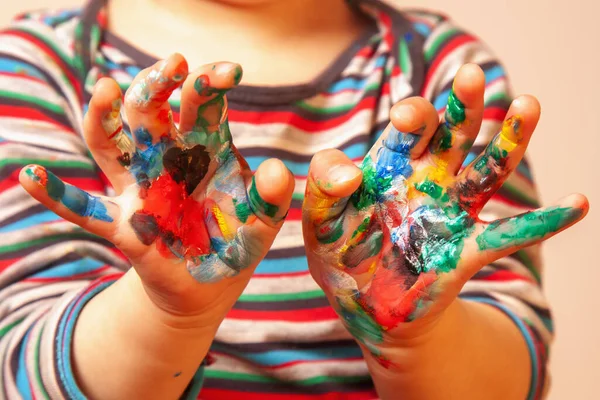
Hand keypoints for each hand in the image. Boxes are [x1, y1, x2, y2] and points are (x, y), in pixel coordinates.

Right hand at [20, 53, 293, 324]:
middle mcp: (167, 159)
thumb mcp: (263, 222)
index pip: (201, 105)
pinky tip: (30, 178)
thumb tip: (276, 169)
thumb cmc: (238, 243)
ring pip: (112, 143)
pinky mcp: (123, 224)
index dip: (210, 84)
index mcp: (205, 150)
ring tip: (105, 89)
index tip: (228, 71)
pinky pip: (84, 209)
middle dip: (156, 85)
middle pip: (149, 111)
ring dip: (104, 115)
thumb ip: (272, 197)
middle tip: (172, 65)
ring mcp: (140, 188)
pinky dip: (57, 195)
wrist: (210, 284)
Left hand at [302, 64, 587, 364]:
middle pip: (451, 135)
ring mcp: (450, 213)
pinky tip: (578, 202)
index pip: (407, 129)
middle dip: (462, 106)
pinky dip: (545, 221)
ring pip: (487, 170)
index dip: (412, 118)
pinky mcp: (466, 250)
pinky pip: (511, 233)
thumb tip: (349, 173)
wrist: (368, 304)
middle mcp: (426, 181)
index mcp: (390, 167)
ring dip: (509, 140)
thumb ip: (323, 190)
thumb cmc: (341, 255)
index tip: (411, 119)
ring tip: (529, 105)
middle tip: (472, 75)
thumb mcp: (321, 221)